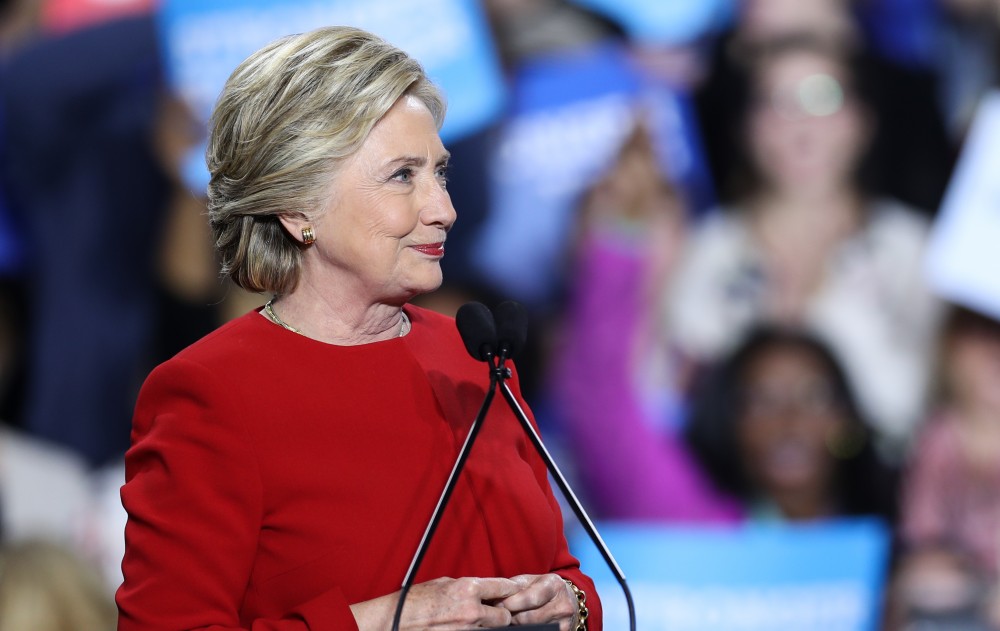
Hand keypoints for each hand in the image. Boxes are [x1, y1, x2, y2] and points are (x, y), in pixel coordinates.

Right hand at [352, 576, 518, 629]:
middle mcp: (470, 610)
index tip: (514, 590)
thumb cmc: (415, 601)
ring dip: (488, 626)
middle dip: (502, 615)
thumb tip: (482, 589)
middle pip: (505, 616)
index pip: (503, 587)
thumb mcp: (443, 584)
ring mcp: (466, 629)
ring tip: (475, 620)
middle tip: (496, 612)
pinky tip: (465, 627)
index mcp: (467, 588)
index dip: (511, 589)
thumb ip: (466, 586)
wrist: (396, 621)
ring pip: (493, 630)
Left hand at [498, 574, 578, 629]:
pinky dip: (527, 629)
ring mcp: (564, 622)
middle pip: (529, 618)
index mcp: (555, 585)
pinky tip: (520, 625)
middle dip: (512, 615)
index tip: (498, 604)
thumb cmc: (544, 588)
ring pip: (532, 628)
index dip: (512, 603)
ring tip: (511, 618)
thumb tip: (494, 596)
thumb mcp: (532, 580)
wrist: (568, 600)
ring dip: (517, 624)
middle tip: (502, 613)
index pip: (530, 598)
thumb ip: (515, 586)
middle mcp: (563, 605)